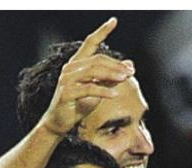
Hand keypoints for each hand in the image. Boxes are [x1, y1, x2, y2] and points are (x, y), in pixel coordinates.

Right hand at [41, 18, 134, 135]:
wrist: (60, 122)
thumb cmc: (79, 105)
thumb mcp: (99, 90)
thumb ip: (111, 77)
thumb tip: (130, 66)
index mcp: (78, 64)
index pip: (91, 43)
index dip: (102, 31)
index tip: (114, 21)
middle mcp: (71, 68)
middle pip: (97, 60)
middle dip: (116, 64)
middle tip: (131, 71)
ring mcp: (67, 79)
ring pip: (93, 71)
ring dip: (111, 74)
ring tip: (125, 78)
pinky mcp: (67, 93)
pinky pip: (88, 89)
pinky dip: (103, 91)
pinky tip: (114, 94)